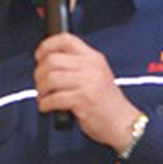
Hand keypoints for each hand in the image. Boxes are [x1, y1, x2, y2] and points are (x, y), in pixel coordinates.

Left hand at [34, 33, 140, 151]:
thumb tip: (47, 60)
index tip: (39, 55)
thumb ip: (76, 64)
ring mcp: (88, 83)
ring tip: (43, 96)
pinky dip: (45, 104)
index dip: (47, 45)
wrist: (123, 123)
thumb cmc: (106, 101)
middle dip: (39, 72)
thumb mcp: (96, 74)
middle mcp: (91, 67)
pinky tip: (46, 107)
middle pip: (52, 59)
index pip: (66, 39)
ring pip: (51, 78)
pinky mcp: (84, 101)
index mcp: (93, 57)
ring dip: (41, 88)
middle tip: (39, 82)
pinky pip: (54, 98)